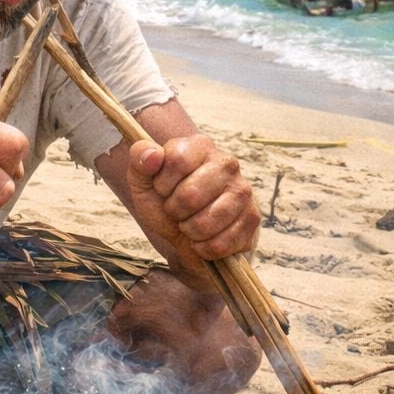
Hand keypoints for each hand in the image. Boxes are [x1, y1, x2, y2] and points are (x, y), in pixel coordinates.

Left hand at [126, 135, 258, 270]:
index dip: (162, 183)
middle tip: (176, 210)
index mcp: (199, 146)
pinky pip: (221, 243)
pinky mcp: (252, 218)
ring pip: (206, 221)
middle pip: (191, 194)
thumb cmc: (165, 201)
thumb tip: (151, 154)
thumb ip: (140, 160)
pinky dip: (204, 247)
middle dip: (175, 210)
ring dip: (189, 230)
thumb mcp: (143, 181)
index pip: (176, 161)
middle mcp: (227, 163)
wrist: (186, 234)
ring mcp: (243, 190)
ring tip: (189, 224)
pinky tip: (203, 239)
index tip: (162, 189)